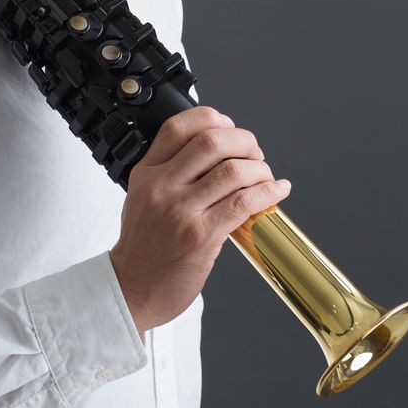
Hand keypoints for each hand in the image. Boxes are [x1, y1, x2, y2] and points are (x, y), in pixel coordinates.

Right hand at [109, 106, 290, 337]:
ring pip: (233, 170)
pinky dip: (268, 192)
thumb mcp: (142, 198)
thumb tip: (219, 156)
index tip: (229, 128)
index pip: (179, 127)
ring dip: (260, 169)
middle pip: (212, 141)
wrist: (131, 289)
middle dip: (244, 141)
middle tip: (254, 153)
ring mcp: (181, 210)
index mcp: (146, 172)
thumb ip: (171, 173)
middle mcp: (161, 186)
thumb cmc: (142, 247)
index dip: (213, 119)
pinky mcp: (201, 235)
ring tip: (265, 176)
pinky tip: (276, 191)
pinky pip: (244, 202)